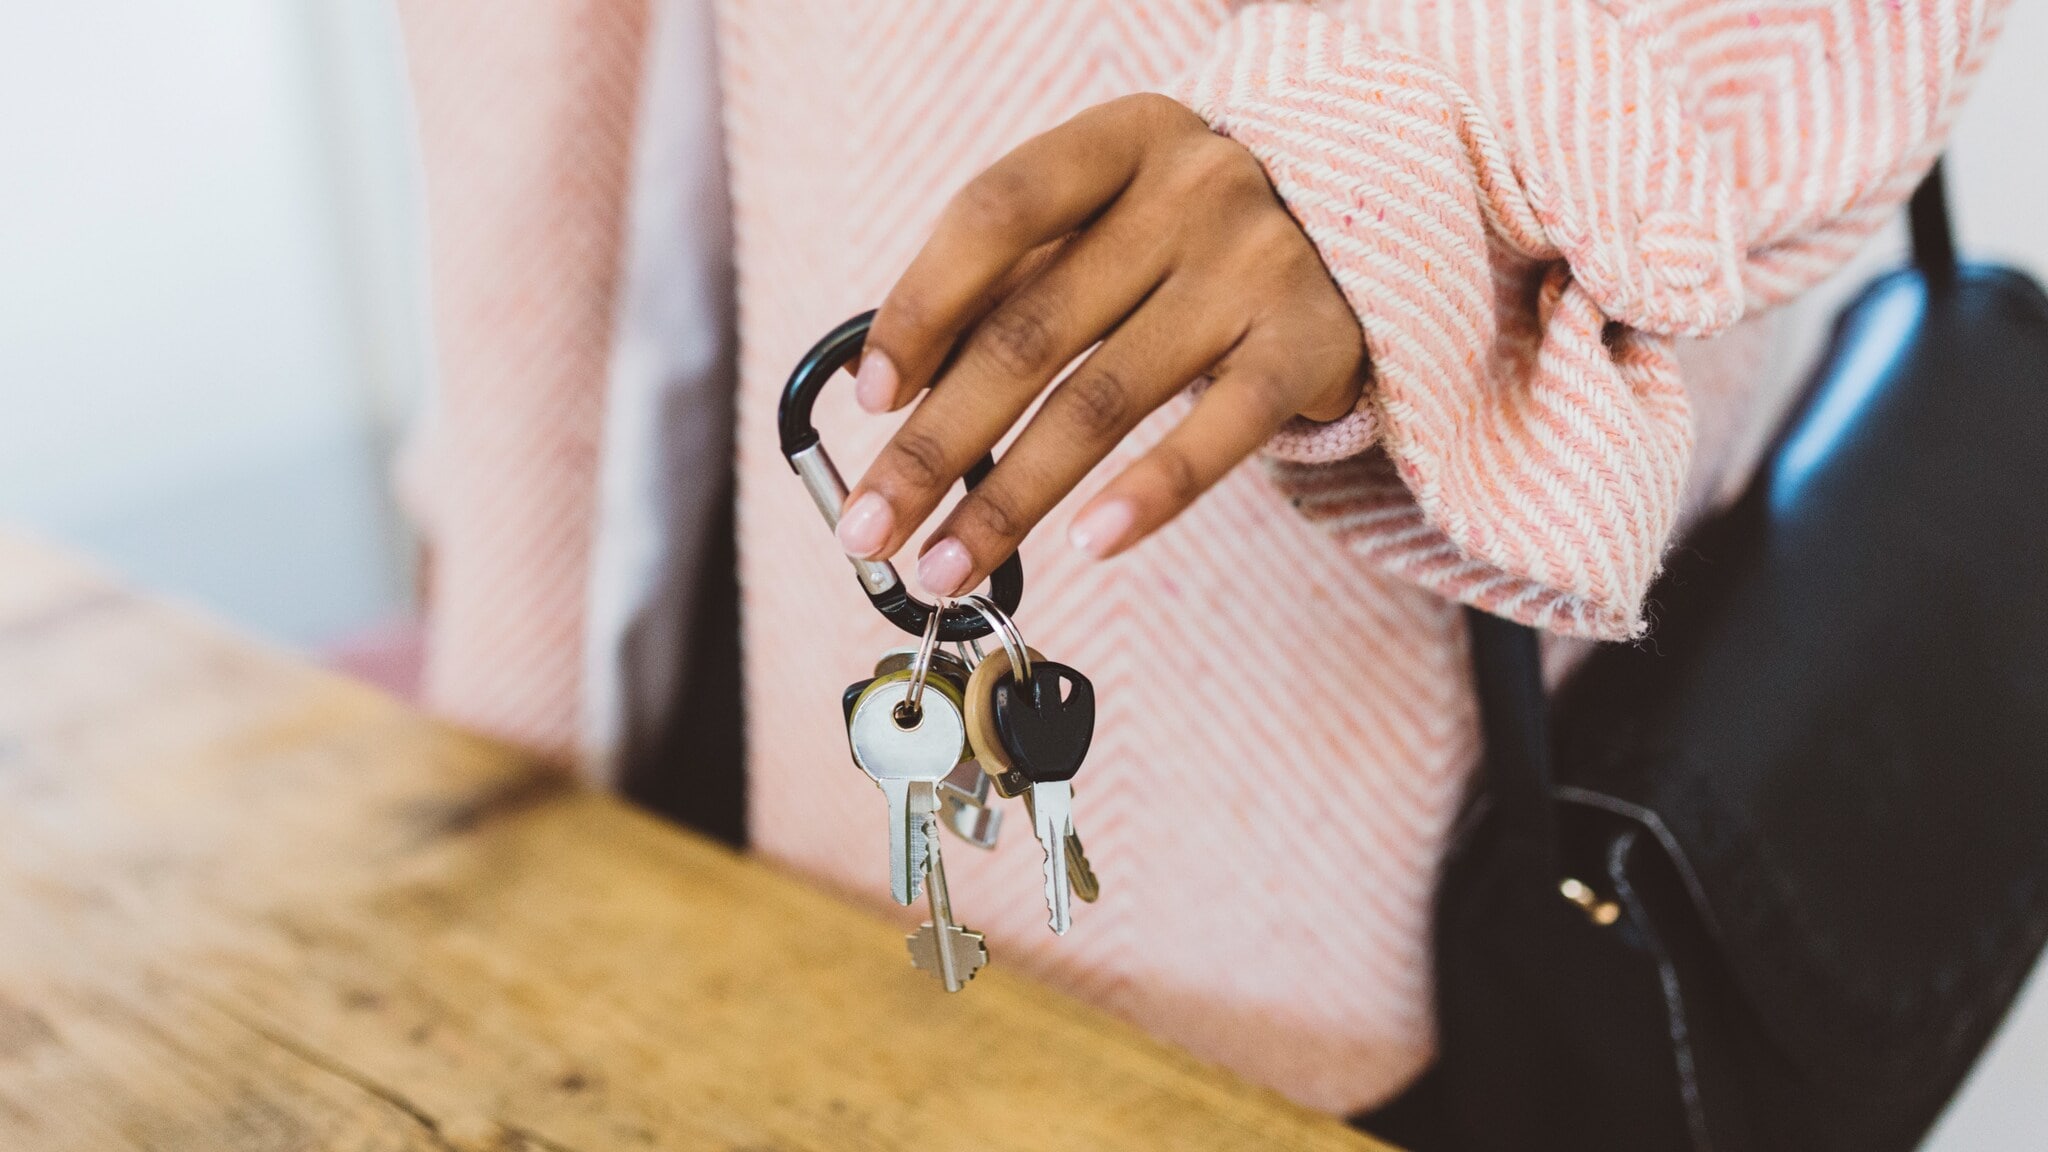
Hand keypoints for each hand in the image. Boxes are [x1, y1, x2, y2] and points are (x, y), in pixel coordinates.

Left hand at [835, 93, 1365, 595]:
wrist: (1371, 222)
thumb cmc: (1193, 236)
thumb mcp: (1110, 219)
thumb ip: (1016, 281)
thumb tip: (895, 394)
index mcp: (1120, 143)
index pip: (994, 213)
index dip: (921, 306)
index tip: (870, 397)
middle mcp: (1190, 192)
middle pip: (1032, 331)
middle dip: (936, 445)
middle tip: (872, 528)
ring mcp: (1256, 268)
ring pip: (1104, 400)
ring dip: (1010, 500)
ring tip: (947, 569)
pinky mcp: (1309, 346)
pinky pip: (1218, 433)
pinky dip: (1148, 495)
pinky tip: (1084, 546)